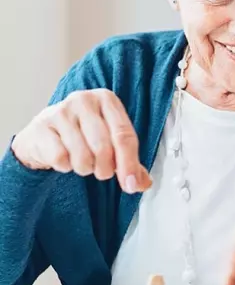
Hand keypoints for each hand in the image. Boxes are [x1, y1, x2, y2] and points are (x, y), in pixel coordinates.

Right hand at [11, 89, 150, 193]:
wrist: (44, 134)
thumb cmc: (84, 136)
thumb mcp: (110, 143)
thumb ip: (130, 163)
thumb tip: (142, 183)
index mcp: (106, 99)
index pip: (124, 135)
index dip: (129, 164)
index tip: (130, 184)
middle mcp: (84, 100)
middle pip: (104, 148)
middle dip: (105, 169)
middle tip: (102, 172)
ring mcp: (60, 111)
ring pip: (82, 157)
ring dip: (85, 169)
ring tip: (82, 161)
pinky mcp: (42, 126)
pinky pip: (61, 159)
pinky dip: (65, 166)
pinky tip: (63, 157)